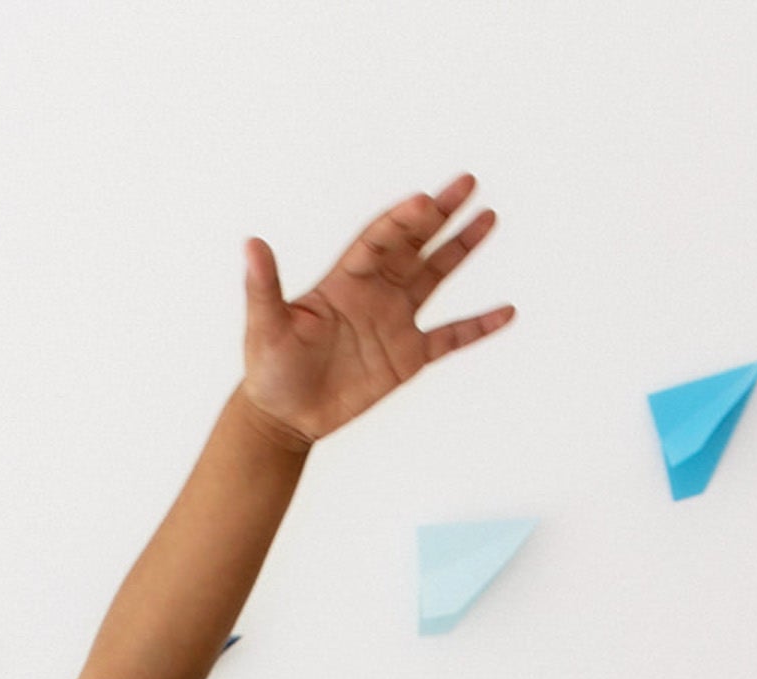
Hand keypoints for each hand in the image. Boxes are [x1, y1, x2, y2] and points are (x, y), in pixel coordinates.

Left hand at [240, 174, 512, 448]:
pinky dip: (477, 327)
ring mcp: (394, 322)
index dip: (401, 221)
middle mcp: (375, 293)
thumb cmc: (269, 369)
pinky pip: (450, 338)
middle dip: (440, 215)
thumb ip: (263, 286)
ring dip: (461, 249)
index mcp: (344, 281)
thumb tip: (250, 245)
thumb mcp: (264, 326)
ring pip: (435, 277)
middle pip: (414, 244)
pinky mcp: (407, 357)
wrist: (282, 417)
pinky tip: (506, 313)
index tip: (424, 201)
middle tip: (468, 183)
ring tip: (488, 219)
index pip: (379, 240)